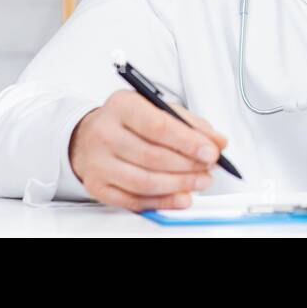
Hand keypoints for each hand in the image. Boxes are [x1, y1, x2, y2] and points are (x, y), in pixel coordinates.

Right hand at [69, 89, 227, 211]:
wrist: (88, 136)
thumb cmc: (129, 121)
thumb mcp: (158, 109)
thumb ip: (190, 124)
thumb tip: (218, 142)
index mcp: (122, 106)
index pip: (158, 126)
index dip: (188, 142)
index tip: (212, 152)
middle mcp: (104, 133)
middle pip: (152, 156)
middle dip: (188, 166)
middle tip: (209, 168)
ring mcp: (97, 162)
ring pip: (144, 181)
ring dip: (179, 185)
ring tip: (200, 182)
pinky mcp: (97, 187)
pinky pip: (134, 200)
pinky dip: (163, 202)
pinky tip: (182, 198)